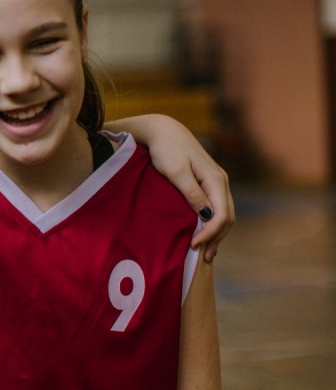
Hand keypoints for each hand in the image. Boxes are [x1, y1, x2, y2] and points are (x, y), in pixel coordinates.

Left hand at [147, 137, 235, 261]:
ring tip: (205, 252)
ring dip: (216, 234)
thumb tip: (206, 217)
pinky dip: (212, 224)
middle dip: (216, 238)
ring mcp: (215, 182)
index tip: (193, 245)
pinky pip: (215, 208)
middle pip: (227, 217)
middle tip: (202, 258)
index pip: (222, 215)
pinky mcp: (206, 183)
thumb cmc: (166, 149)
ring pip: (223, 214)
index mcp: (216, 180)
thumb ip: (192, 194)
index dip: (211, 234)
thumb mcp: (176, 172)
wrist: (162, 131)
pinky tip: (204, 234)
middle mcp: (220, 182)